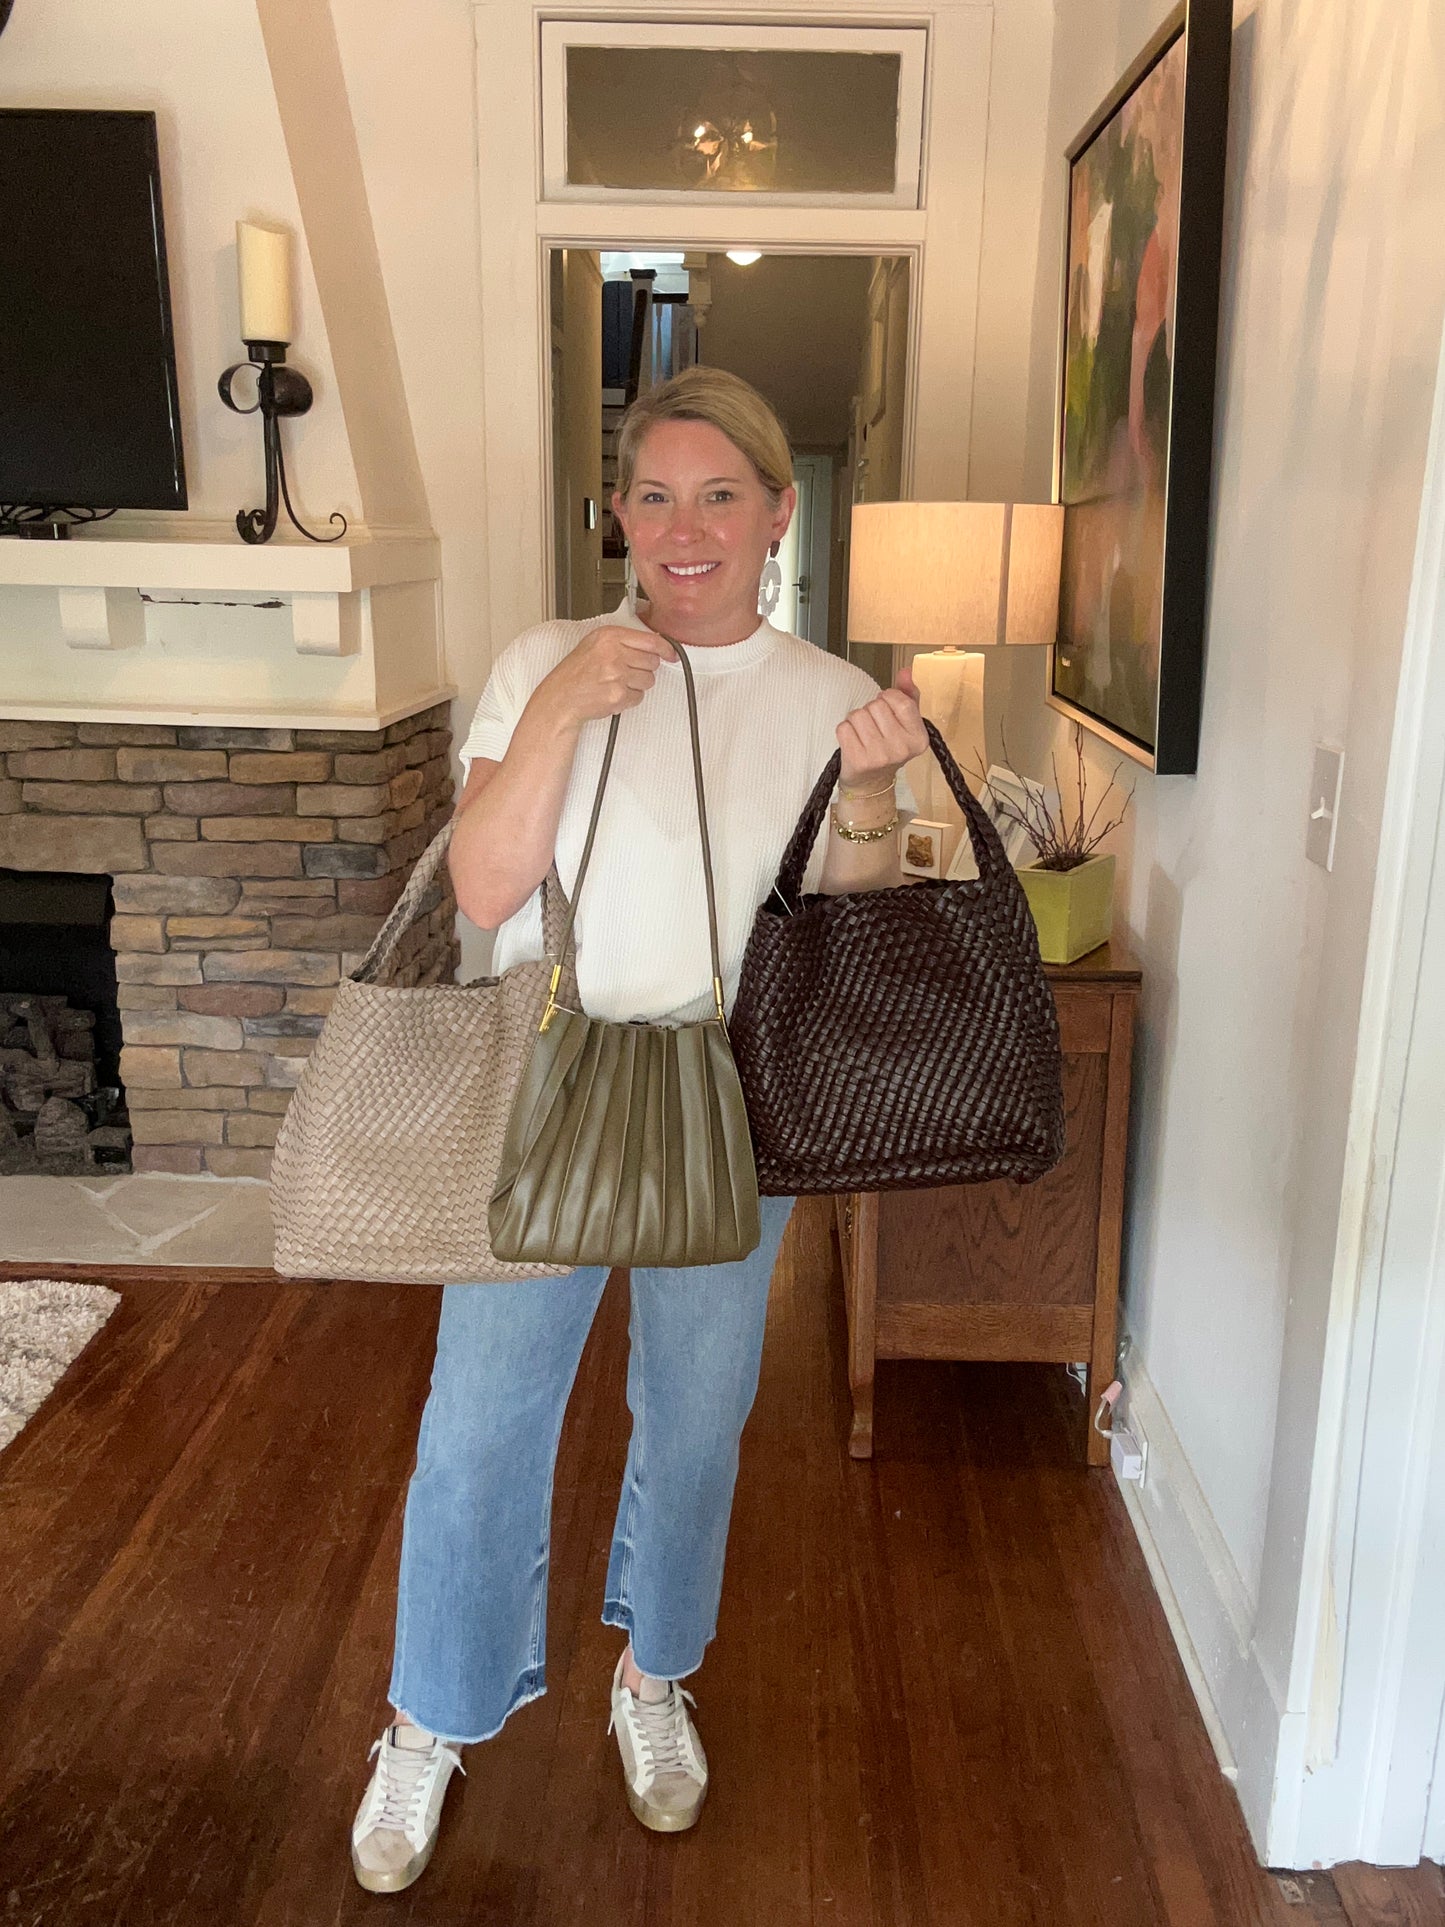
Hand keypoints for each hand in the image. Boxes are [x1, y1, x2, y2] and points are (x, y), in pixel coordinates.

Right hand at [537, 624, 674, 730]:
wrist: (562, 698)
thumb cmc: (576, 673)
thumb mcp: (594, 644)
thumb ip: (622, 641)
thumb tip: (653, 644)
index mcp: (608, 636)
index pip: (651, 640)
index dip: (666, 648)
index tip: (671, 653)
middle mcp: (613, 653)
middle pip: (653, 661)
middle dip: (644, 669)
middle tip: (626, 671)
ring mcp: (617, 675)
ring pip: (649, 680)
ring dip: (637, 684)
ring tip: (617, 682)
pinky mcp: (619, 695)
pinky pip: (639, 697)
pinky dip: (629, 698)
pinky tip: (613, 693)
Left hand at [836, 662, 927, 791]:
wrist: (871, 783)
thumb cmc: (888, 748)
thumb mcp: (905, 723)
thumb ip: (908, 695)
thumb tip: (906, 671)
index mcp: (919, 738)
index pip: (900, 701)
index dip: (888, 698)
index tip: (886, 708)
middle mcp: (902, 749)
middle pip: (876, 705)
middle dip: (871, 710)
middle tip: (874, 728)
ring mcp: (879, 756)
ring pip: (858, 714)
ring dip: (856, 720)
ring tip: (863, 734)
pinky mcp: (858, 760)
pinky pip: (843, 727)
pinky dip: (845, 730)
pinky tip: (853, 742)